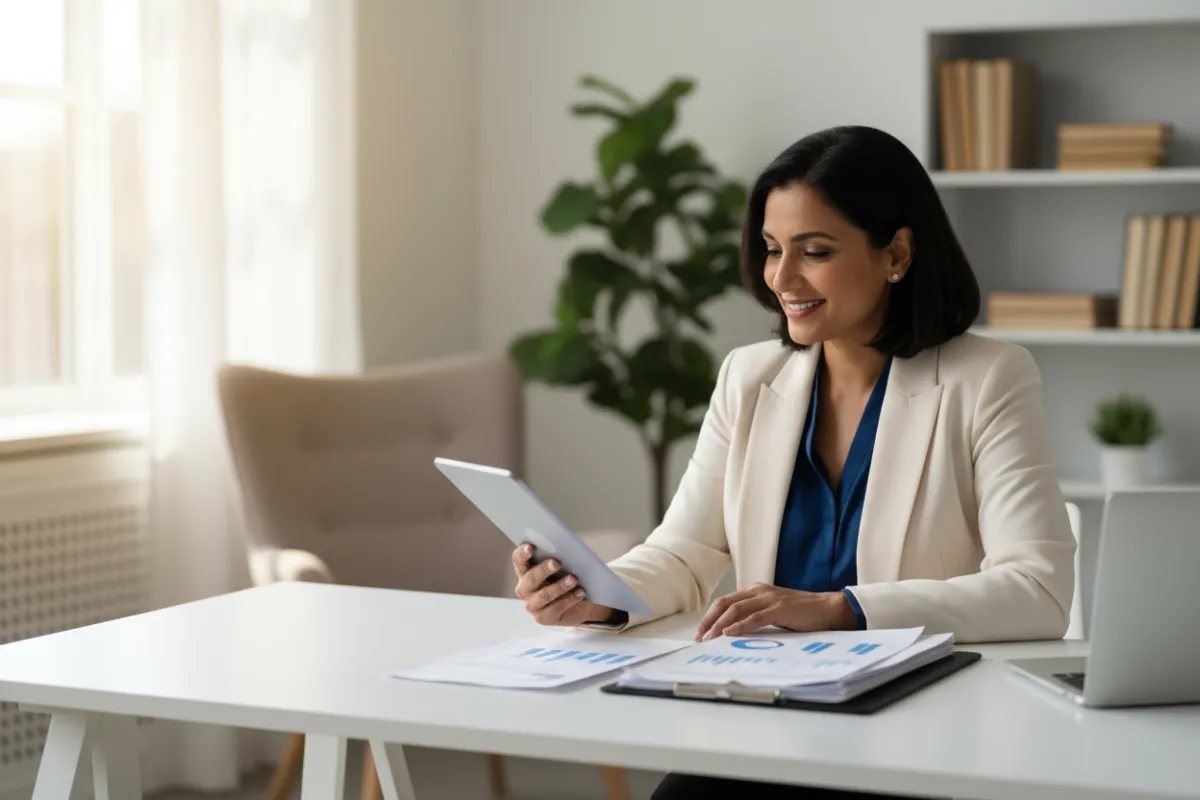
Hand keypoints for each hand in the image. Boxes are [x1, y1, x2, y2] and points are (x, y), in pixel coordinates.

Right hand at [512, 543, 612, 626]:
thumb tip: (563, 550)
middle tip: (557, 563)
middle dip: (543, 570)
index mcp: (525, 571)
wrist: (580, 602)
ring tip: (573, 579)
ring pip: (544, 595)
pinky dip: (570, 599)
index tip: (531, 546)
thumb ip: (556, 558)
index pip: (519, 560)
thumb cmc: (566, 578)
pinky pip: (556, 608)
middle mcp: (525, 589)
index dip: (523, 553)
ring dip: (559, 586)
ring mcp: (532, 605)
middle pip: (530, 578)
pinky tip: (580, 592)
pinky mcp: (543, 618)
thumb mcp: (561, 566)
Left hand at [695, 583, 856, 640]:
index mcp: (757, 591)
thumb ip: (757, 618)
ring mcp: (769, 599)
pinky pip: (754, 618)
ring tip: (709, 639)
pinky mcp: (780, 609)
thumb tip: (735, 635)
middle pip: (726, 603)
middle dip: (709, 621)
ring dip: (720, 625)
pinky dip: (739, 626)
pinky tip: (728, 634)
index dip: (711, 616)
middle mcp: (760, 591)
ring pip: (736, 609)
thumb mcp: (774, 614)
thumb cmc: (803, 615)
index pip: (726, 601)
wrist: (830, 609)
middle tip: (700, 638)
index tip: (701, 632)